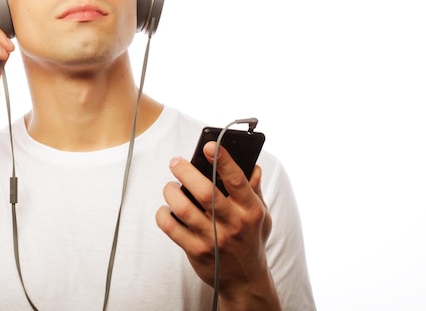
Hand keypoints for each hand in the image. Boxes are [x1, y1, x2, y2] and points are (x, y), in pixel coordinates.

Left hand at [156, 142, 280, 309]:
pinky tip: (166, 209)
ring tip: (170, 186)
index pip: (236, 179)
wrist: (245, 280)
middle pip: (205, 192)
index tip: (209, 145)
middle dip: (186, 172)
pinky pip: (171, 228)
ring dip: (171, 192)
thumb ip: (254, 190)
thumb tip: (254, 165)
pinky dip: (163, 214)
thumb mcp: (261, 215)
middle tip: (175, 162)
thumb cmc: (251, 240)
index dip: (222, 160)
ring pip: (184, 209)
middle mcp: (233, 224)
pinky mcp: (196, 251)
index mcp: (250, 210)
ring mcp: (214, 239)